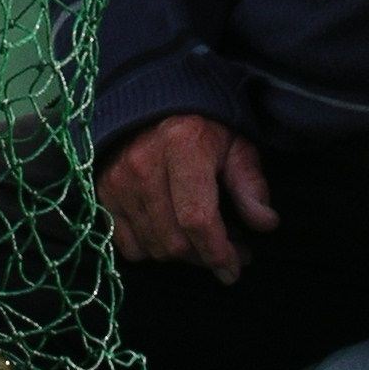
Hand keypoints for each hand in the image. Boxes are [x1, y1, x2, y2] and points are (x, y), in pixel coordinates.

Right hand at [95, 113, 277, 283]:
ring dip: (182, 256)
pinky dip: (151, 250)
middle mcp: (144, 165)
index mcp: (182, 147)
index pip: (197, 218)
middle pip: (174, 240)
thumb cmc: (202, 126)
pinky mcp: (103, 192)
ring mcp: (119, 180)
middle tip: (228, 252)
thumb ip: (250, 183)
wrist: (152, 102)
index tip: (235, 267)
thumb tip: (265, 223)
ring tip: (203, 243)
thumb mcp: (235, 144)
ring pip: (153, 247)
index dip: (218, 252)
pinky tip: (171, 235)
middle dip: (205, 257)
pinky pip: (127, 245)